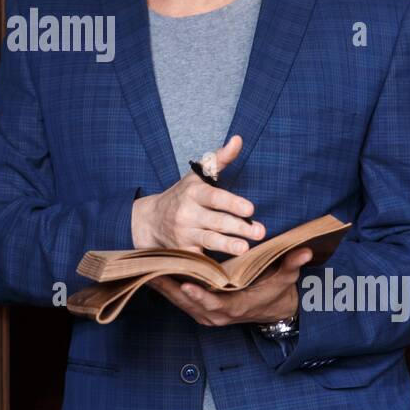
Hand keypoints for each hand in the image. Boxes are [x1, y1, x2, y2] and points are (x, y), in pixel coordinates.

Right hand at [131, 134, 264, 255]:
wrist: (150, 220)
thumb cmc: (182, 195)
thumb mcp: (196, 176)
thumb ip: (219, 159)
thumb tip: (238, 139)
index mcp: (193, 193)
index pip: (214, 197)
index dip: (231, 203)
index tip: (250, 209)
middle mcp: (187, 214)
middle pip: (215, 221)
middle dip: (238, 227)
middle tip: (259, 231)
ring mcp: (185, 234)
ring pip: (209, 240)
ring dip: (228, 245)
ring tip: (245, 248)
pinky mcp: (184, 252)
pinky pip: (200, 259)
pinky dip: (212, 265)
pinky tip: (229, 269)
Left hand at [148, 246, 313, 326]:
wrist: (274, 311)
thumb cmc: (276, 292)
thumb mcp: (285, 278)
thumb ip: (291, 264)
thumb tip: (304, 251)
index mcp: (236, 307)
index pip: (215, 303)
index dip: (199, 295)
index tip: (185, 283)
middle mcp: (218, 315)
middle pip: (190, 303)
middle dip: (171, 288)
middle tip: (152, 271)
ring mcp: (208, 315)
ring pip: (181, 303)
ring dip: (164, 288)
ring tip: (145, 270)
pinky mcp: (201, 311)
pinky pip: (180, 301)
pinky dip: (167, 290)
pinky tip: (153, 274)